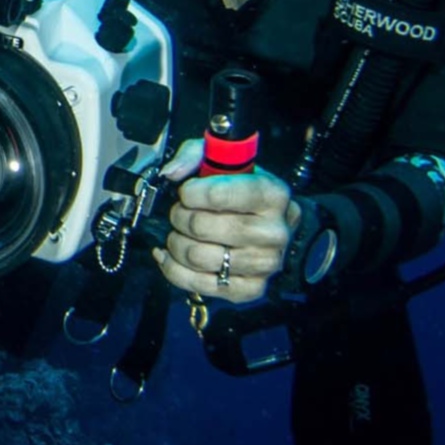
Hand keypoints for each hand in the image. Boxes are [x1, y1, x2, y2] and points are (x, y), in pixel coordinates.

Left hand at [152, 137, 300, 305]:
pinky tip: (170, 254)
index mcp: (272, 194)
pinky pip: (196, 284)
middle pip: (201, 227)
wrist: (271, 225)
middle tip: (180, 212)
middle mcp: (273, 232)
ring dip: (175, 242)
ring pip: (196, 257)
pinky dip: (173, 268)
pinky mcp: (249, 289)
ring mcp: (264, 264)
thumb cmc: (241, 189)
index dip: (190, 192)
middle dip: (179, 217)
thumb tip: (172, 173)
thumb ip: (194, 155)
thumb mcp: (222, 160)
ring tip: (178, 232)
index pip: (218, 194)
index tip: (186, 191)